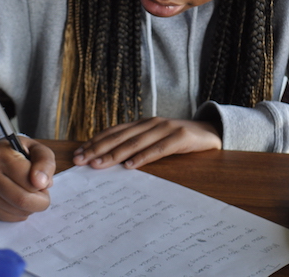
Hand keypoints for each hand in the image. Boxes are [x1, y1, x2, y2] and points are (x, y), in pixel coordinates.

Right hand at [0, 136, 55, 221]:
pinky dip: (19, 213)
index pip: (29, 181)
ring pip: (16, 211)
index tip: (44, 182)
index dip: (43, 186)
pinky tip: (19, 201)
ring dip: (30, 208)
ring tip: (29, 194)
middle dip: (40, 202)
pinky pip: (8, 217)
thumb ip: (45, 163)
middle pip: (21, 200)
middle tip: (43, 194)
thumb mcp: (36, 149)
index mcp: (1, 155)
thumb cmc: (18, 152)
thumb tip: (42, 183)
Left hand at [72, 117, 220, 169]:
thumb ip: (136, 145)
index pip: (113, 132)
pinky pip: (158, 149)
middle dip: (97, 149)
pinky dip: (143, 157)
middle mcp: (150, 123)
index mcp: (141, 124)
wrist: (211, 132)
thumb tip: (109, 159)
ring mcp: (165, 128)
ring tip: (98, 164)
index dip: (94, 142)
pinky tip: (130, 165)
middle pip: (119, 137)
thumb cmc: (178, 139)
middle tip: (80, 160)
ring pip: (135, 143)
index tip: (77, 154)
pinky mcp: (180, 137)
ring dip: (114, 154)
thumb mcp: (154, 139)